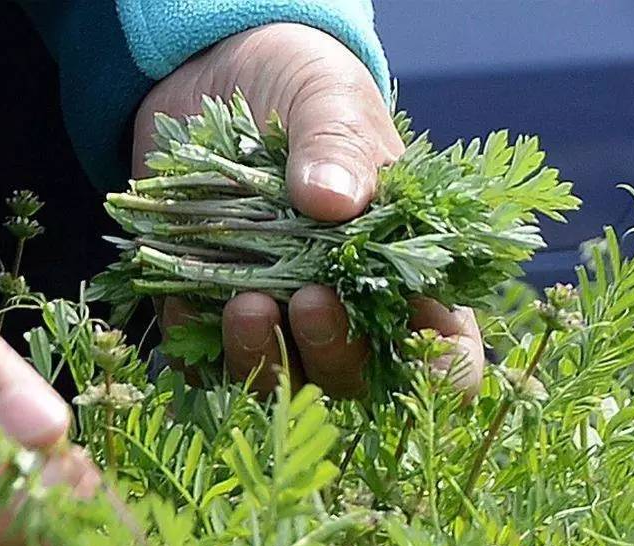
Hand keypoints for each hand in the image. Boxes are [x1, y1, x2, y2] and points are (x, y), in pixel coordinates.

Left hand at [134, 23, 483, 397]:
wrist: (209, 77)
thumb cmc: (296, 86)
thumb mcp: (328, 96)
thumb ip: (339, 144)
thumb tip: (335, 201)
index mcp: (409, 269)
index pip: (446, 354)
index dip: (438, 372)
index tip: (409, 346)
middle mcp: (346, 308)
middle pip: (351, 377)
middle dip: (332, 351)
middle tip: (309, 299)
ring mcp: (276, 319)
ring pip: (276, 380)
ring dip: (262, 357)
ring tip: (245, 305)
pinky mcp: (209, 317)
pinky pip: (202, 359)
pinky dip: (194, 337)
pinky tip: (187, 290)